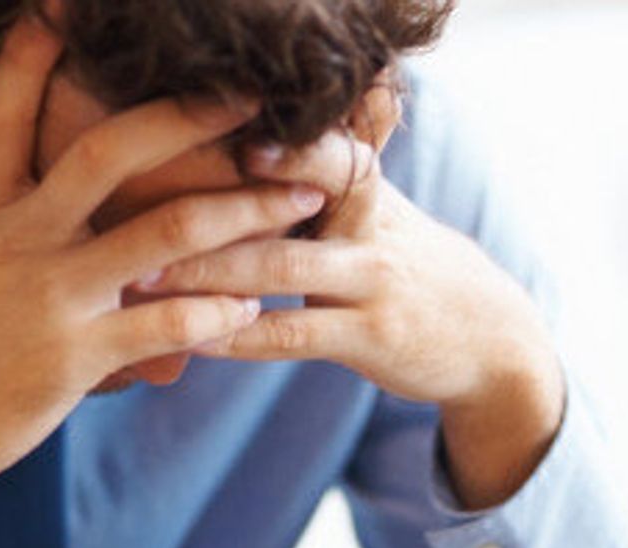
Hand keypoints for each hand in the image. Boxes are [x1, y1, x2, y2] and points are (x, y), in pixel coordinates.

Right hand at [0, 16, 324, 547]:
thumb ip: (4, 219)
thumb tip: (29, 183)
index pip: (8, 110)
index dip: (35, 54)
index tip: (65, 4)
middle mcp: (19, 238)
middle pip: (110, 152)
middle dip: (188, 116)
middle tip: (251, 94)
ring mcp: (49, 296)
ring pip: (164, 234)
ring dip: (244, 213)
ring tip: (301, 199)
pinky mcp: (74, 358)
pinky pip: (167, 325)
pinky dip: (217, 315)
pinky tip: (250, 310)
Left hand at [146, 80, 566, 506]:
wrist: (490, 336)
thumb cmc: (409, 266)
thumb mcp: (379, 213)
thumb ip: (325, 177)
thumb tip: (247, 138)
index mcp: (365, 185)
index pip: (315, 146)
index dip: (266, 137)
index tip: (202, 128)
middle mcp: (370, 224)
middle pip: (289, 199)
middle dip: (212, 205)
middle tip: (136, 208)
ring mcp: (372, 282)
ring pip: (281, 270)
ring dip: (208, 273)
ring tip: (144, 278)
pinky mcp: (370, 338)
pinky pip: (293, 335)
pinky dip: (240, 337)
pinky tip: (193, 340)